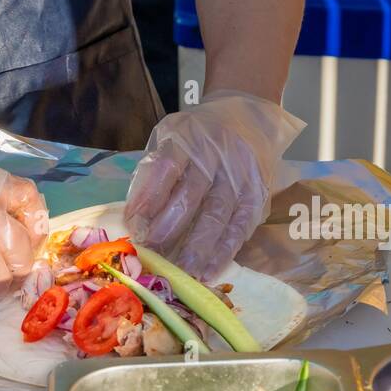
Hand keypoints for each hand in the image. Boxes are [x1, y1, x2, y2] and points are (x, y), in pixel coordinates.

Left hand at [123, 90, 303, 278]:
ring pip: (218, 215)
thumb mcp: (171, 137)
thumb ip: (154, 169)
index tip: (133, 222)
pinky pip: (240, 228)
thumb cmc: (198, 136)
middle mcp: (217, 155)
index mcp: (189, 135)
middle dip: (169, 227)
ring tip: (180, 272)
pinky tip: (208, 271)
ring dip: (197, 248)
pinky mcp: (256, 196)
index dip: (150, 196)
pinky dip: (224, 252)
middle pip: (193, 194)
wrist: (248, 118)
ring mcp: (240, 176)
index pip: (168, 166)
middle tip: (151, 253)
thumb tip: (137, 217)